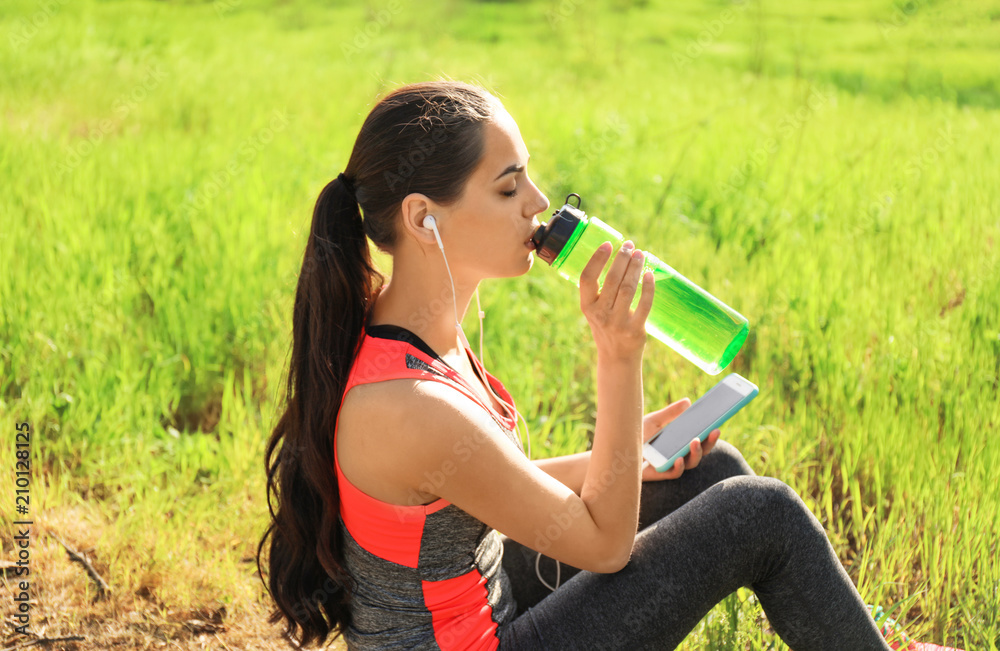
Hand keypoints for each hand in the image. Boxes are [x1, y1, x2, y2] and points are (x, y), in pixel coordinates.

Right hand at [579, 240, 654, 362]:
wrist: (616, 358)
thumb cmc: (606, 327)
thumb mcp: (595, 311)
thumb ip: (601, 290)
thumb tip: (619, 256)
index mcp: (587, 307)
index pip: (587, 278)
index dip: (597, 259)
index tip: (608, 244)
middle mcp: (600, 315)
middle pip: (612, 280)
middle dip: (622, 259)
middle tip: (630, 245)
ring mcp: (617, 323)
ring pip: (628, 288)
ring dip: (635, 268)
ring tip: (641, 254)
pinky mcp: (634, 330)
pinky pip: (644, 304)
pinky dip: (648, 287)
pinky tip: (649, 274)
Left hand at [640, 398, 720, 480]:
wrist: (617, 447)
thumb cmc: (634, 435)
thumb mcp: (654, 421)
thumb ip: (670, 413)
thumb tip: (688, 402)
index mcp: (679, 443)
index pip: (700, 440)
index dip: (711, 435)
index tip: (718, 424)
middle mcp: (678, 455)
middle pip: (700, 452)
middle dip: (709, 442)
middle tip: (714, 430)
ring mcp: (670, 465)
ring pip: (690, 463)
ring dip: (696, 453)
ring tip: (695, 440)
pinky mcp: (659, 473)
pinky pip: (673, 473)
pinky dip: (678, 467)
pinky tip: (678, 458)